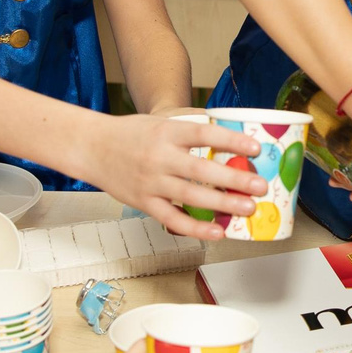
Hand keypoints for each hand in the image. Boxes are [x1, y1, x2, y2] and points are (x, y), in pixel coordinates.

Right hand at [76, 113, 266, 238]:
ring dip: (223, 204)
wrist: (92, 147)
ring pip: (191, 196)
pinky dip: (196, 228)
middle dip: (234, 179)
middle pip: (201, 170)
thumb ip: (191, 126)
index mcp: (166, 133)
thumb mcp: (160, 120)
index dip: (231, 141)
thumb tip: (230, 130)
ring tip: (248, 208)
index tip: (255, 147)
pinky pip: (173, 219)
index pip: (203, 134)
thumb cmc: (131, 133)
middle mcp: (159, 157)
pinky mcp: (144, 202)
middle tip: (260, 185)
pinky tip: (217, 232)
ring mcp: (151, 182)